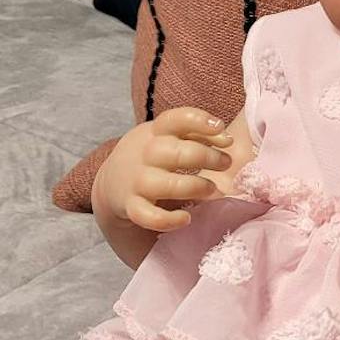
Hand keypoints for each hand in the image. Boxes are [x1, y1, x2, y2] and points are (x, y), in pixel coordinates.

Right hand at [93, 107, 233, 231]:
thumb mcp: (170, 137)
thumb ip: (199, 134)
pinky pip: (149, 216)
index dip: (199, 121)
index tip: (220, 127)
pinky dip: (169, 220)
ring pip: (167, 185)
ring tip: (212, 190)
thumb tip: (226, 139)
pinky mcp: (132, 206)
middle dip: (208, 157)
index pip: (175, 119)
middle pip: (177, 153)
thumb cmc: (154, 156)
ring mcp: (138, 181)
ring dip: (196, 187)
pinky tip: (186, 218)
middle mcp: (146, 154)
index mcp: (156, 132)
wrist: (112, 182)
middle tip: (226, 163)